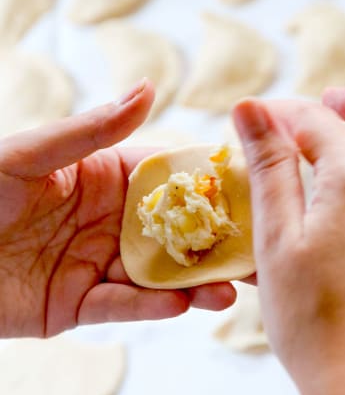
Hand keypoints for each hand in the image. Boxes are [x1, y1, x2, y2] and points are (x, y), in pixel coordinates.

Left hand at [0, 80, 235, 338]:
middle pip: (179, 231)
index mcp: (110, 178)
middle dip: (221, 242)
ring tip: (233, 289)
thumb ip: (92, 129)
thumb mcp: (30, 154)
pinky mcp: (79, 304)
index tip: (259, 187)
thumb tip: (148, 87)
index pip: (173, 179)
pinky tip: (183, 305)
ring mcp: (100, 264)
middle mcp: (114, 221)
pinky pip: (123, 307)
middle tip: (264, 251)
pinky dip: (153, 307)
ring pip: (161, 274)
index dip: (214, 184)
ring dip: (199, 282)